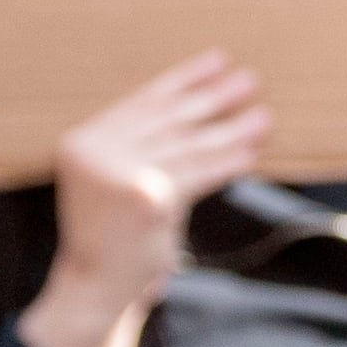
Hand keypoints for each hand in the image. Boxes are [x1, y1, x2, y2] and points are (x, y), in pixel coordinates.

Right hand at [17, 52, 269, 346]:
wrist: (94, 286)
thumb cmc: (112, 231)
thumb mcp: (116, 178)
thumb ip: (143, 142)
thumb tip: (205, 98)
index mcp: (82, 141)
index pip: (143, 102)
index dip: (183, 79)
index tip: (217, 59)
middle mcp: (95, 153)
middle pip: (169, 120)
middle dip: (213, 98)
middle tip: (251, 80)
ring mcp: (119, 174)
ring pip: (189, 147)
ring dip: (231, 131)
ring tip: (263, 117)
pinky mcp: (148, 197)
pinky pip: (198, 175)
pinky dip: (227, 163)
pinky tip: (251, 153)